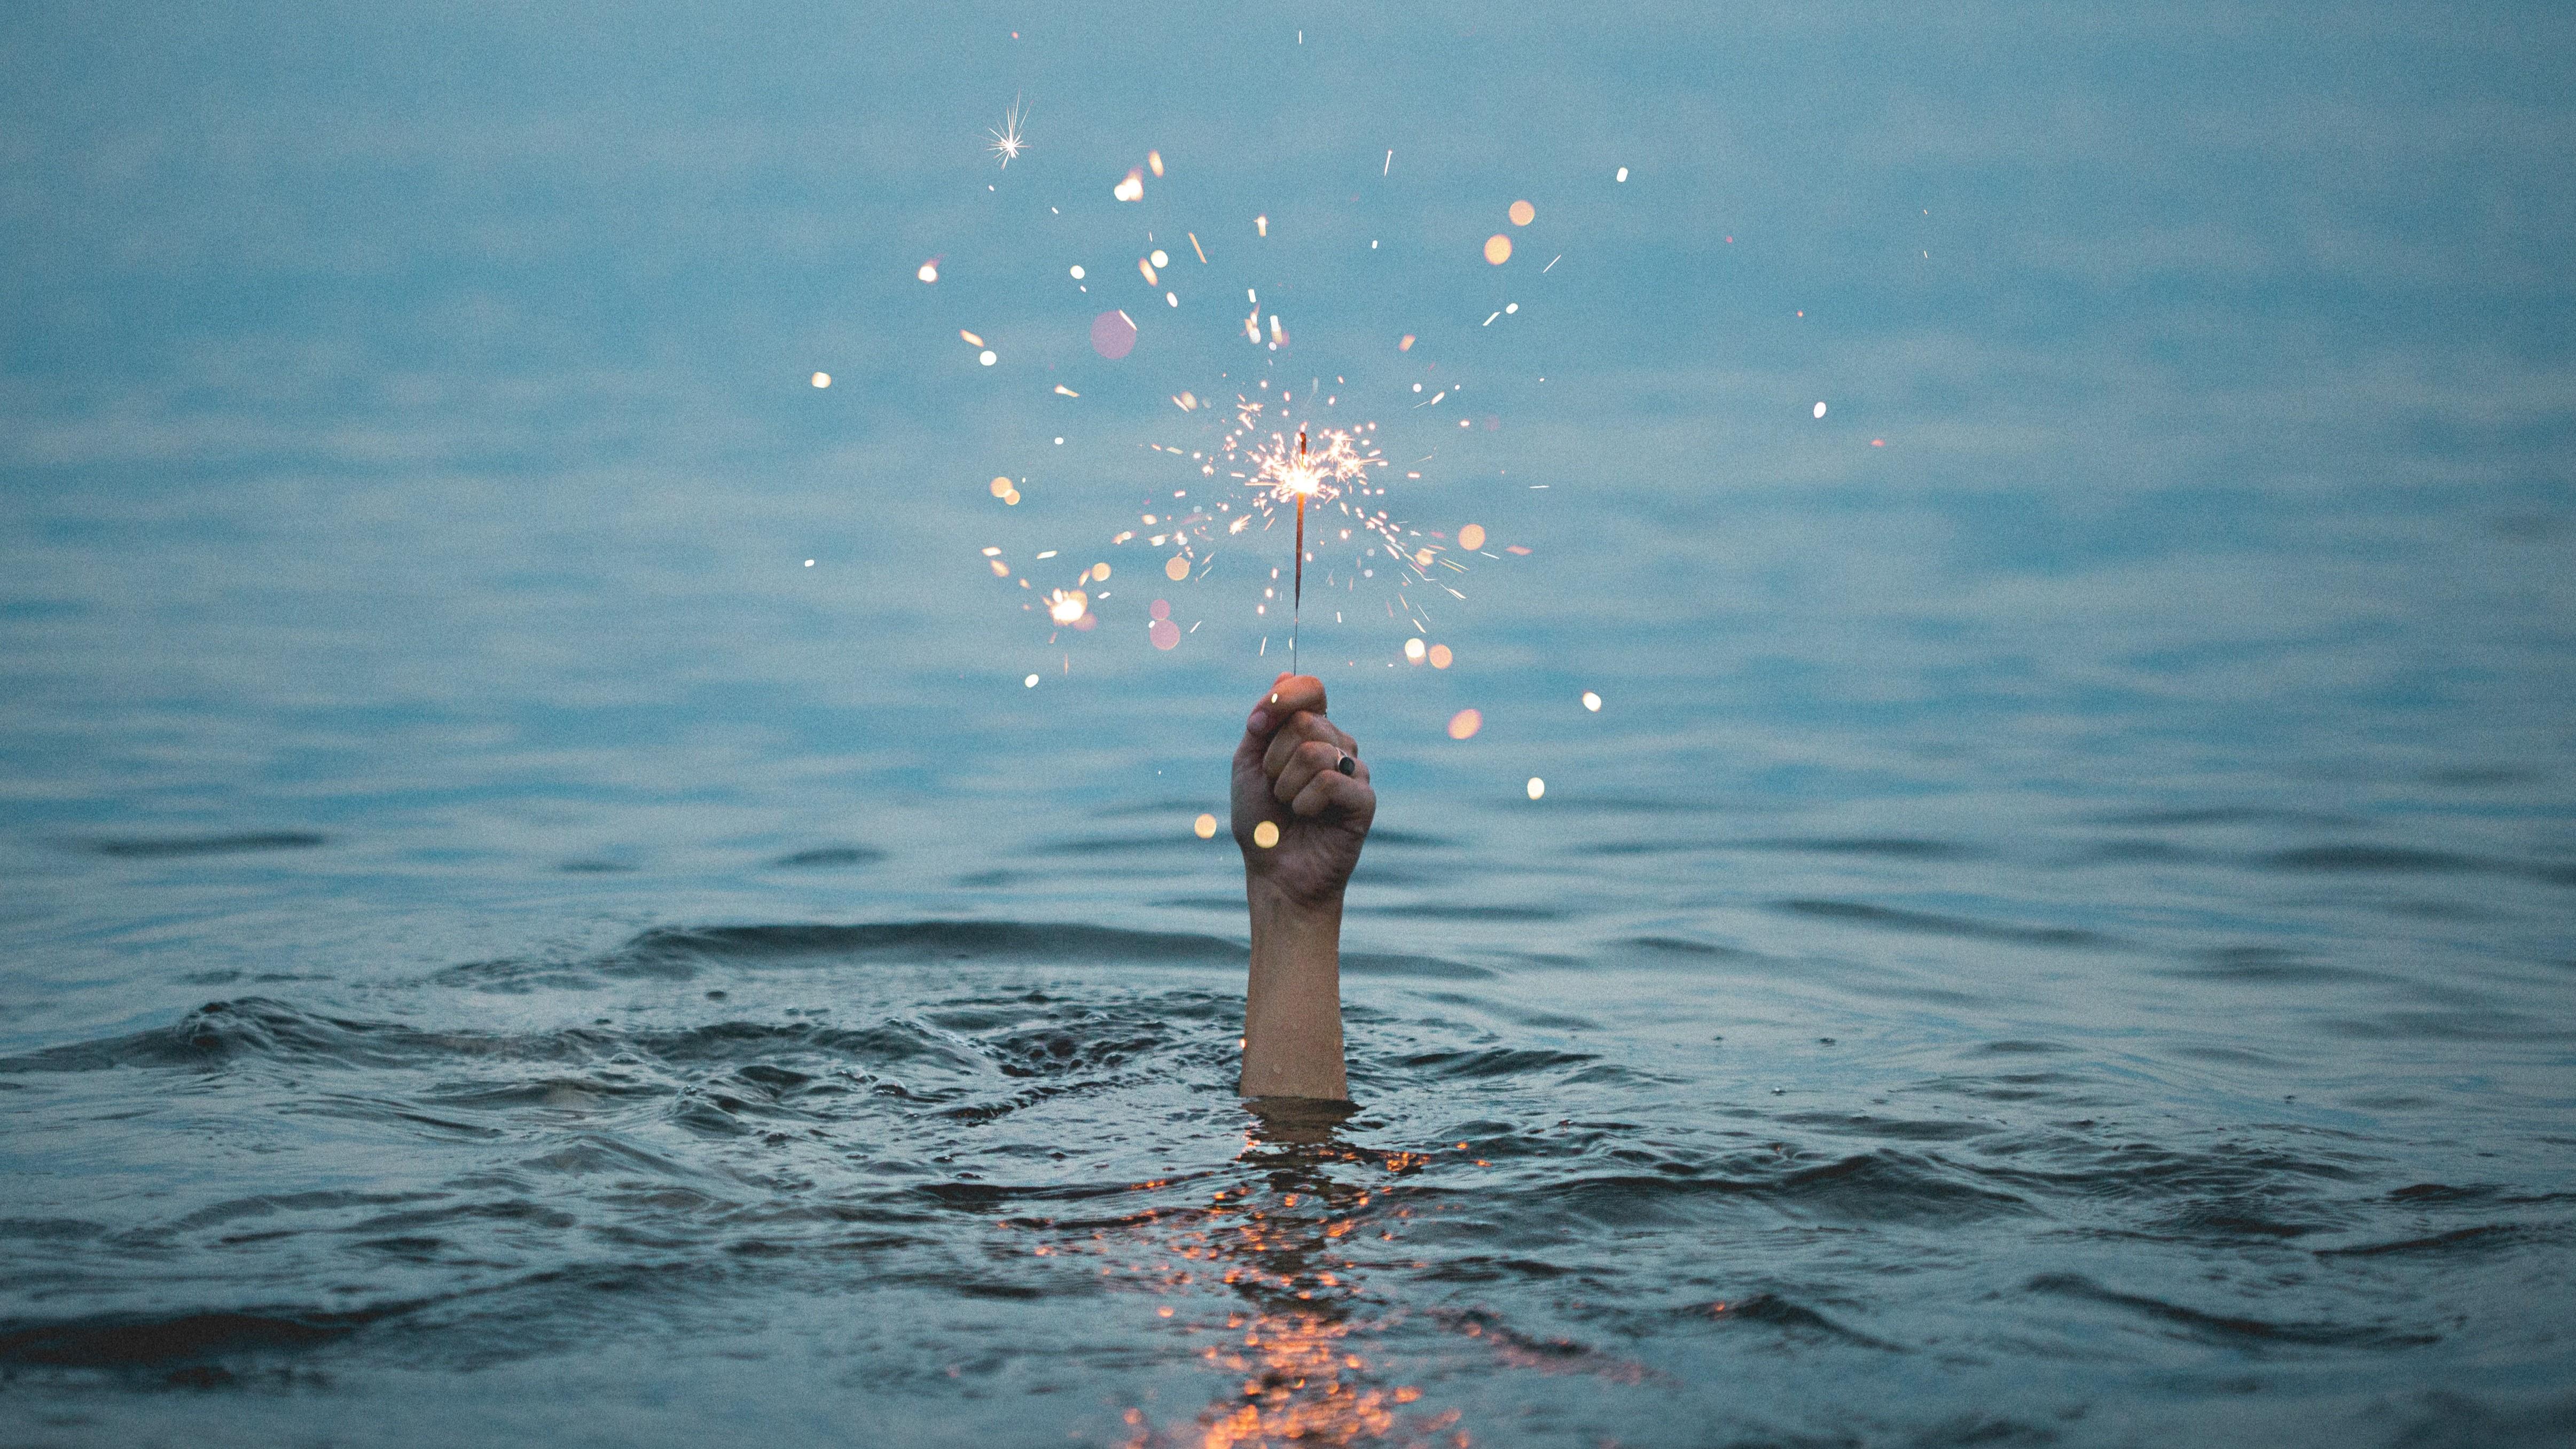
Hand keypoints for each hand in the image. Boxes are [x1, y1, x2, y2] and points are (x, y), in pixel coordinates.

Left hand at [1231, 673, 1373, 909]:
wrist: (1274, 873)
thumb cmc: (1261, 821)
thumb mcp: (1249, 764)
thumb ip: (1265, 721)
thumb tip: (1285, 673)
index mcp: (1313, 731)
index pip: (1311, 686)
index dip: (1282, 699)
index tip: (1256, 726)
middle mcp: (1338, 745)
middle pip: (1304, 721)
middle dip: (1273, 758)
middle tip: (1274, 786)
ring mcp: (1355, 771)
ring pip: (1314, 751)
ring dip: (1285, 784)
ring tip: (1290, 806)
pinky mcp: (1365, 800)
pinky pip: (1329, 781)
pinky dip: (1304, 802)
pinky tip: (1308, 817)